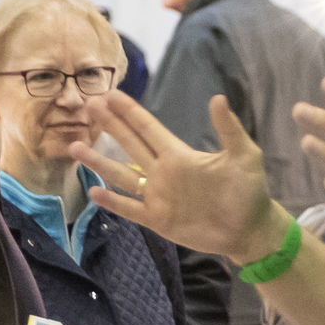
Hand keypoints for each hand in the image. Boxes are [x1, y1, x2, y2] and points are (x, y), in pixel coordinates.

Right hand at [79, 90, 284, 264]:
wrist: (250, 230)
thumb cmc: (250, 192)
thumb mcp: (245, 156)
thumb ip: (228, 129)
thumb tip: (217, 98)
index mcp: (179, 154)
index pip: (147, 128)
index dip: (128, 111)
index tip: (108, 94)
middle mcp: (163, 172)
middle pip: (129, 144)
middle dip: (108, 125)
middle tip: (87, 105)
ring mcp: (158, 196)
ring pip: (121, 175)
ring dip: (99, 161)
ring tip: (75, 146)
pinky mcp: (158, 220)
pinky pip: (130, 208)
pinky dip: (112, 202)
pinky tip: (94, 192)